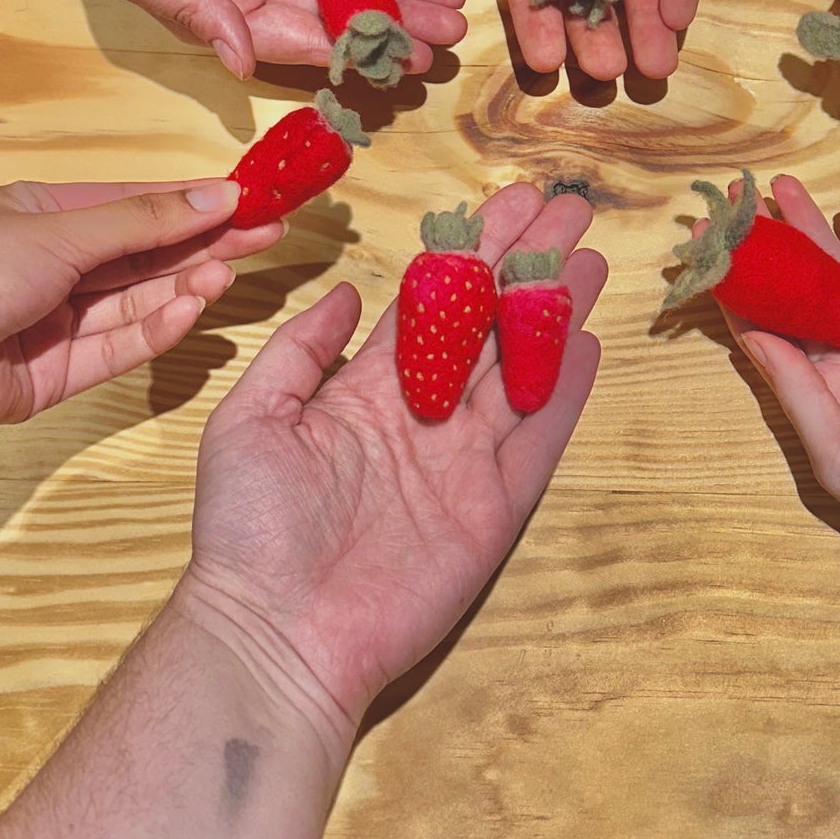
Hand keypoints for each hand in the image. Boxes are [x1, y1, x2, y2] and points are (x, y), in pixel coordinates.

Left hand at [0, 179, 278, 467]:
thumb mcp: (56, 232)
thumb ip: (143, 220)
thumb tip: (215, 193)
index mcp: (39, 215)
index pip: (136, 203)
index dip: (194, 199)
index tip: (251, 195)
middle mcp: (52, 265)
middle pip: (148, 252)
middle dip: (207, 241)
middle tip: (269, 234)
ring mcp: (57, 321)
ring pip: (140, 299)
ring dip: (187, 283)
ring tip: (231, 270)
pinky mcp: (60, 373)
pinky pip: (122, 345)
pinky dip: (160, 328)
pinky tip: (194, 308)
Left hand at [184, 186, 606, 720]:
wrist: (277, 633)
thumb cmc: (249, 529)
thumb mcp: (250, 419)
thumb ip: (300, 351)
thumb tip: (351, 294)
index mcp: (369, 390)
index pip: (433, 305)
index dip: (471, 252)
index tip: (507, 204)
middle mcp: (425, 415)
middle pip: (488, 324)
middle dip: (527, 265)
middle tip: (566, 211)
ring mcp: (463, 461)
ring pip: (521, 369)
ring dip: (556, 314)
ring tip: (590, 259)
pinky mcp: (493, 508)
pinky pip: (538, 440)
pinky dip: (564, 392)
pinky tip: (588, 343)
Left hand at [717, 175, 839, 575]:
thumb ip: (798, 393)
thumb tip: (751, 337)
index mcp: (816, 396)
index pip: (763, 330)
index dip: (735, 289)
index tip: (706, 247)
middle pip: (796, 293)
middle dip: (768, 248)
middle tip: (737, 198)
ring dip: (813, 233)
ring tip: (782, 189)